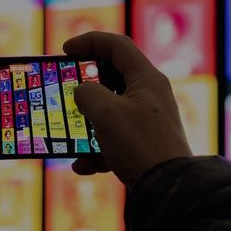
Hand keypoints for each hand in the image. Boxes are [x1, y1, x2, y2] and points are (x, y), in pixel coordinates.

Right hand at [64, 32, 192, 187]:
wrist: (167, 188)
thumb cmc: (139, 144)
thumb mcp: (106, 112)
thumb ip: (87, 93)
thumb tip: (83, 93)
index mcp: (146, 78)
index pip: (117, 45)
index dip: (89, 41)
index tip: (65, 49)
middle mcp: (150, 96)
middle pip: (112, 78)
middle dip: (85, 85)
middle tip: (64, 90)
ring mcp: (147, 121)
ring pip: (109, 113)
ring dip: (86, 123)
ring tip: (68, 134)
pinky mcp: (143, 146)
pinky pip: (114, 140)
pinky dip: (96, 151)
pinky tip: (83, 165)